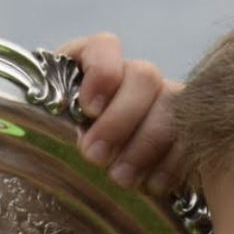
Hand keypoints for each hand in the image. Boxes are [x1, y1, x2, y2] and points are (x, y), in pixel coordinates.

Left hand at [57, 34, 184, 195]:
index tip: (87, 109)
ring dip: (146, 145)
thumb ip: (46, 122)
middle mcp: (132, 78)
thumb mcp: (45, 132)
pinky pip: (192, 137)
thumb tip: (42, 129)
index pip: (105, 47)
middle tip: (95, 157)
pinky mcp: (186, 133)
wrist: (94, 186)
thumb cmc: (59, 153)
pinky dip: (172, 162)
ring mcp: (164, 103)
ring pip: (172, 107)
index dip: (102, 72)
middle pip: (144, 77)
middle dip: (120, 119)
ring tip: (122, 179)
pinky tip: (152, 184)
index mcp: (93, 67)